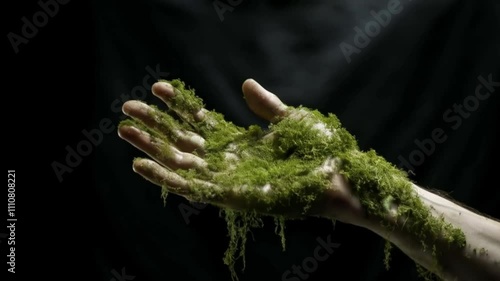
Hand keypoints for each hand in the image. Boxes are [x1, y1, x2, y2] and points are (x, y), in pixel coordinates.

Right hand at [118, 79, 364, 224]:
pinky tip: (140, 164)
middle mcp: (229, 162)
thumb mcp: (291, 120)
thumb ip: (265, 106)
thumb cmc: (323, 151)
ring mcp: (228, 181)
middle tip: (127, 107)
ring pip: (179, 163)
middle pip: (183, 141)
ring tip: (124, 130)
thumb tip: (245, 84)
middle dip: (154, 125)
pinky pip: (190, 188)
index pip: (201, 122)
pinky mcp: (230, 198)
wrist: (344, 178)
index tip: (158, 86)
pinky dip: (163, 177)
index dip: (178, 105)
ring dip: (150, 148)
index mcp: (242, 143)